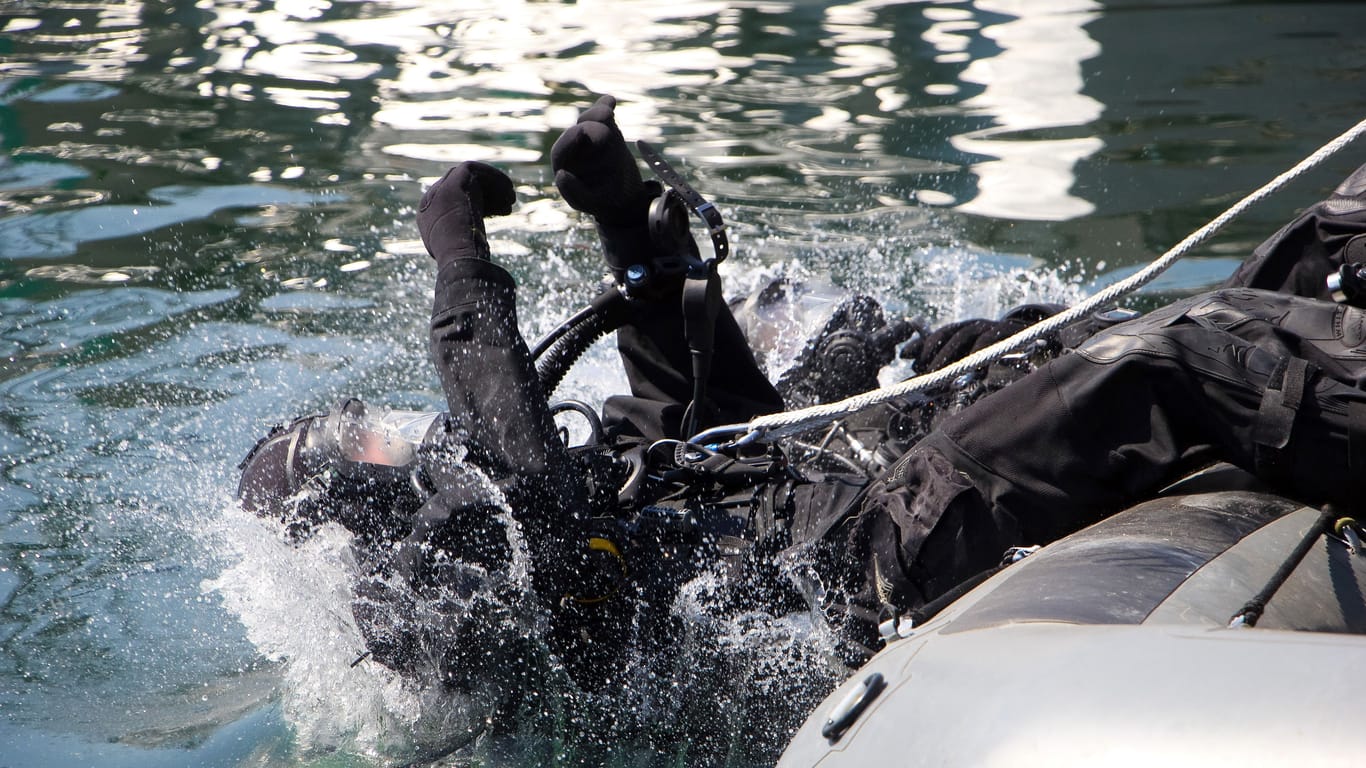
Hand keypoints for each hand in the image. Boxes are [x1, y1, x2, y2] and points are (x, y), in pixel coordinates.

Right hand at [417, 160, 515, 265]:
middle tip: (507, 205)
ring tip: (511, 199)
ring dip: (493, 187)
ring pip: (470, 179)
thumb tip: (478, 241)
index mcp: (426, 217)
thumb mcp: (461, 252)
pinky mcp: (455, 181)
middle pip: (463, 189)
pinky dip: (493, 177)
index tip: (499, 212)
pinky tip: (509, 191)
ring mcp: (441, 188)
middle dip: (487, 196)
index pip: (454, 202)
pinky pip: (474, 170)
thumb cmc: (465, 263)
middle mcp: (429, 200)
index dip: (479, 204)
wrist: (459, 257)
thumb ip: (463, 239)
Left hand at [551, 95, 650, 226]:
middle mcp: (575, 148)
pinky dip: (605, 106)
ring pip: (592, 120)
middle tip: (605, 134)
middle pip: (578, 132)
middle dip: (589, 130)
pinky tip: (610, 101)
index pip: (561, 151)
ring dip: (598, 116)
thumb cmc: (602, 200)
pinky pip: (604, 115)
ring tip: (607, 113)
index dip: (569, 142)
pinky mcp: (608, 128)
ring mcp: (591, 136)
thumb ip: (574, 192)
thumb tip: (561, 174)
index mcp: (563, 164)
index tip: (580, 133)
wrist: (625, 195)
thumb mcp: (589, 201)